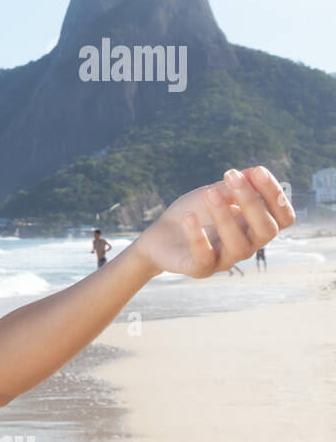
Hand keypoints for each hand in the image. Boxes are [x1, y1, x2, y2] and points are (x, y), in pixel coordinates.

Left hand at [128, 166, 294, 277]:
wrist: (159, 236)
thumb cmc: (194, 212)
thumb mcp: (214, 193)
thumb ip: (234, 186)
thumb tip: (255, 171)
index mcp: (255, 227)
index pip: (282, 217)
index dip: (276, 196)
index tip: (258, 171)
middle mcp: (247, 246)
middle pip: (266, 230)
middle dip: (252, 202)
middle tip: (231, 176)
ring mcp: (225, 260)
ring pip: (239, 245)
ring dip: (224, 216)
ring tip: (210, 193)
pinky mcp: (201, 269)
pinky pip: (205, 257)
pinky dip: (198, 236)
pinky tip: (188, 217)